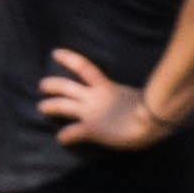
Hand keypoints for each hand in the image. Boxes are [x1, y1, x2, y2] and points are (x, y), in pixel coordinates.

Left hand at [38, 50, 170, 150]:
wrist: (152, 118)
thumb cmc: (152, 107)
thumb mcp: (138, 94)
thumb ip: (130, 95)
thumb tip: (137, 97)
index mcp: (106, 86)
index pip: (84, 67)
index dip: (68, 58)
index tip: (55, 53)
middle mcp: (94, 97)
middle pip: (66, 86)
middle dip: (51, 85)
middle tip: (42, 85)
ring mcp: (91, 112)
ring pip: (62, 106)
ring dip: (49, 106)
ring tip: (41, 107)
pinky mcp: (92, 129)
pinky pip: (72, 132)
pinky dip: (65, 136)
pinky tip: (61, 140)